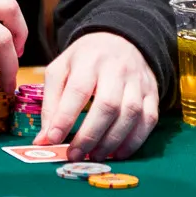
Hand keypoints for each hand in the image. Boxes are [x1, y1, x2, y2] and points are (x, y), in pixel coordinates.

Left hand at [34, 31, 157, 161]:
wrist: (121, 40)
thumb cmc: (85, 60)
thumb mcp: (61, 70)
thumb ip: (50, 103)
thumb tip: (43, 140)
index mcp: (89, 59)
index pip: (78, 90)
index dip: (65, 117)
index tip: (52, 139)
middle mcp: (116, 69)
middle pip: (107, 105)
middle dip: (90, 135)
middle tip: (75, 155)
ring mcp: (138, 81)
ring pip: (130, 114)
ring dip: (112, 142)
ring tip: (94, 157)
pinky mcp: (152, 93)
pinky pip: (148, 120)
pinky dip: (134, 141)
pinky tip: (118, 153)